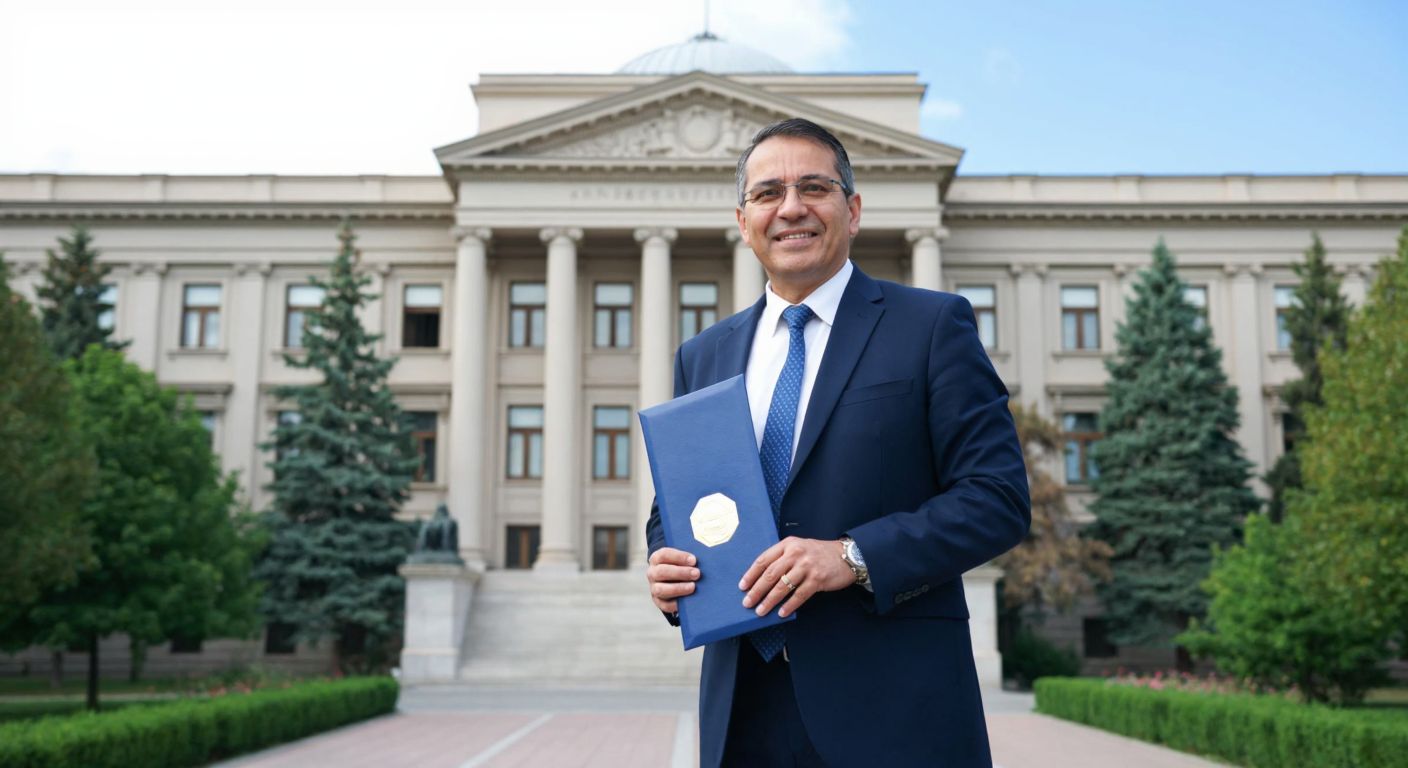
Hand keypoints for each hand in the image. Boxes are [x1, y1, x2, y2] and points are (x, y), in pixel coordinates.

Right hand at [646, 547, 699, 613]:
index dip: (679, 557)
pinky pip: (665, 605)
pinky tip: (687, 602)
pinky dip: (676, 604)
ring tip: (693, 587)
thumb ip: (690, 559)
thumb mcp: (683, 559)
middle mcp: (652, 573)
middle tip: (697, 574)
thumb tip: (705, 561)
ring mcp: (654, 588)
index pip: (664, 555)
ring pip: (660, 589)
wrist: (674, 579)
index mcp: (657, 558)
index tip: (694, 560)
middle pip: (662, 572)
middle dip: (681, 573)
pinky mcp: (658, 601)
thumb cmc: (682, 566)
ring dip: (678, 588)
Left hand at [740, 537, 855, 618]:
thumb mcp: (799, 548)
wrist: (846, 556)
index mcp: (788, 544)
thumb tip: (762, 579)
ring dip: (769, 600)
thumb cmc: (819, 554)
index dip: (751, 574)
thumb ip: (782, 558)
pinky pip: (799, 595)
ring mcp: (807, 566)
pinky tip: (781, 613)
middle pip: (771, 574)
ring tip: (760, 611)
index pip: (764, 559)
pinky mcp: (817, 579)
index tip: (742, 586)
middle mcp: (796, 553)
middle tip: (747, 602)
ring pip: (783, 586)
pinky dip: (789, 605)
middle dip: (757, 590)